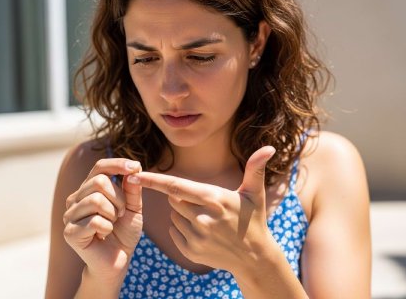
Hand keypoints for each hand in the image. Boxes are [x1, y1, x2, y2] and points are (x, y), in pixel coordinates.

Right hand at [63, 158, 142, 278]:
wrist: (117, 260)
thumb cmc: (124, 232)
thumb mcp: (133, 207)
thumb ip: (132, 189)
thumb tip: (133, 169)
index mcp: (89, 189)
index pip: (100, 167)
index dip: (117, 164)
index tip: (136, 167)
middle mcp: (76, 198)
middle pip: (99, 182)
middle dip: (119, 198)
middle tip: (121, 213)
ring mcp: (70, 215)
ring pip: (96, 200)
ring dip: (113, 214)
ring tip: (112, 224)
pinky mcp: (70, 232)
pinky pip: (94, 221)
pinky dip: (107, 227)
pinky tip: (104, 234)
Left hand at [126, 146, 275, 272]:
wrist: (254, 257)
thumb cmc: (253, 219)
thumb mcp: (255, 193)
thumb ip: (256, 168)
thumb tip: (270, 147)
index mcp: (214, 199)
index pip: (176, 186)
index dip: (154, 180)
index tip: (135, 175)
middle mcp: (202, 218)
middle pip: (174, 199)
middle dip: (182, 197)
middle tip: (204, 203)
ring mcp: (196, 237)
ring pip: (174, 216)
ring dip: (183, 214)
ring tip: (207, 219)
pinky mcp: (191, 251)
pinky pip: (174, 232)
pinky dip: (182, 229)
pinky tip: (203, 231)